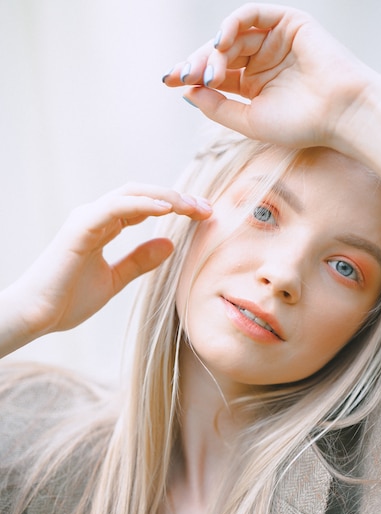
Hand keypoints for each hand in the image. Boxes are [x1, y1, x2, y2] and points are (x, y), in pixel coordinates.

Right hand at [1, 184, 210, 353]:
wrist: (36, 316)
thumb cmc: (68, 299)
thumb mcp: (115, 280)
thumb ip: (139, 261)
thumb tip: (170, 244)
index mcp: (102, 227)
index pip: (144, 206)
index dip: (174, 206)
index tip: (203, 215)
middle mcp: (95, 217)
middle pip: (142, 195)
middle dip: (177, 198)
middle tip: (207, 208)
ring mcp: (86, 220)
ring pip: (131, 194)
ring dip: (165, 197)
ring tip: (193, 205)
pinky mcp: (79, 229)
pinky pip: (115, 208)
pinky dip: (142, 204)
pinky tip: (167, 208)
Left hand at [164, 3, 372, 150]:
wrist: (340, 113)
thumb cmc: (299, 123)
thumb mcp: (248, 120)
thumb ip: (217, 107)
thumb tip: (186, 92)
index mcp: (253, 86)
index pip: (216, 75)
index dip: (192, 75)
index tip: (168, 81)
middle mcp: (261, 61)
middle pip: (219, 55)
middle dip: (197, 63)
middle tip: (181, 75)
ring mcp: (273, 41)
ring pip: (232, 37)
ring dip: (214, 52)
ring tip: (210, 72)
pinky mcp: (287, 22)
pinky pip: (253, 14)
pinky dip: (233, 23)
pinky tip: (222, 42)